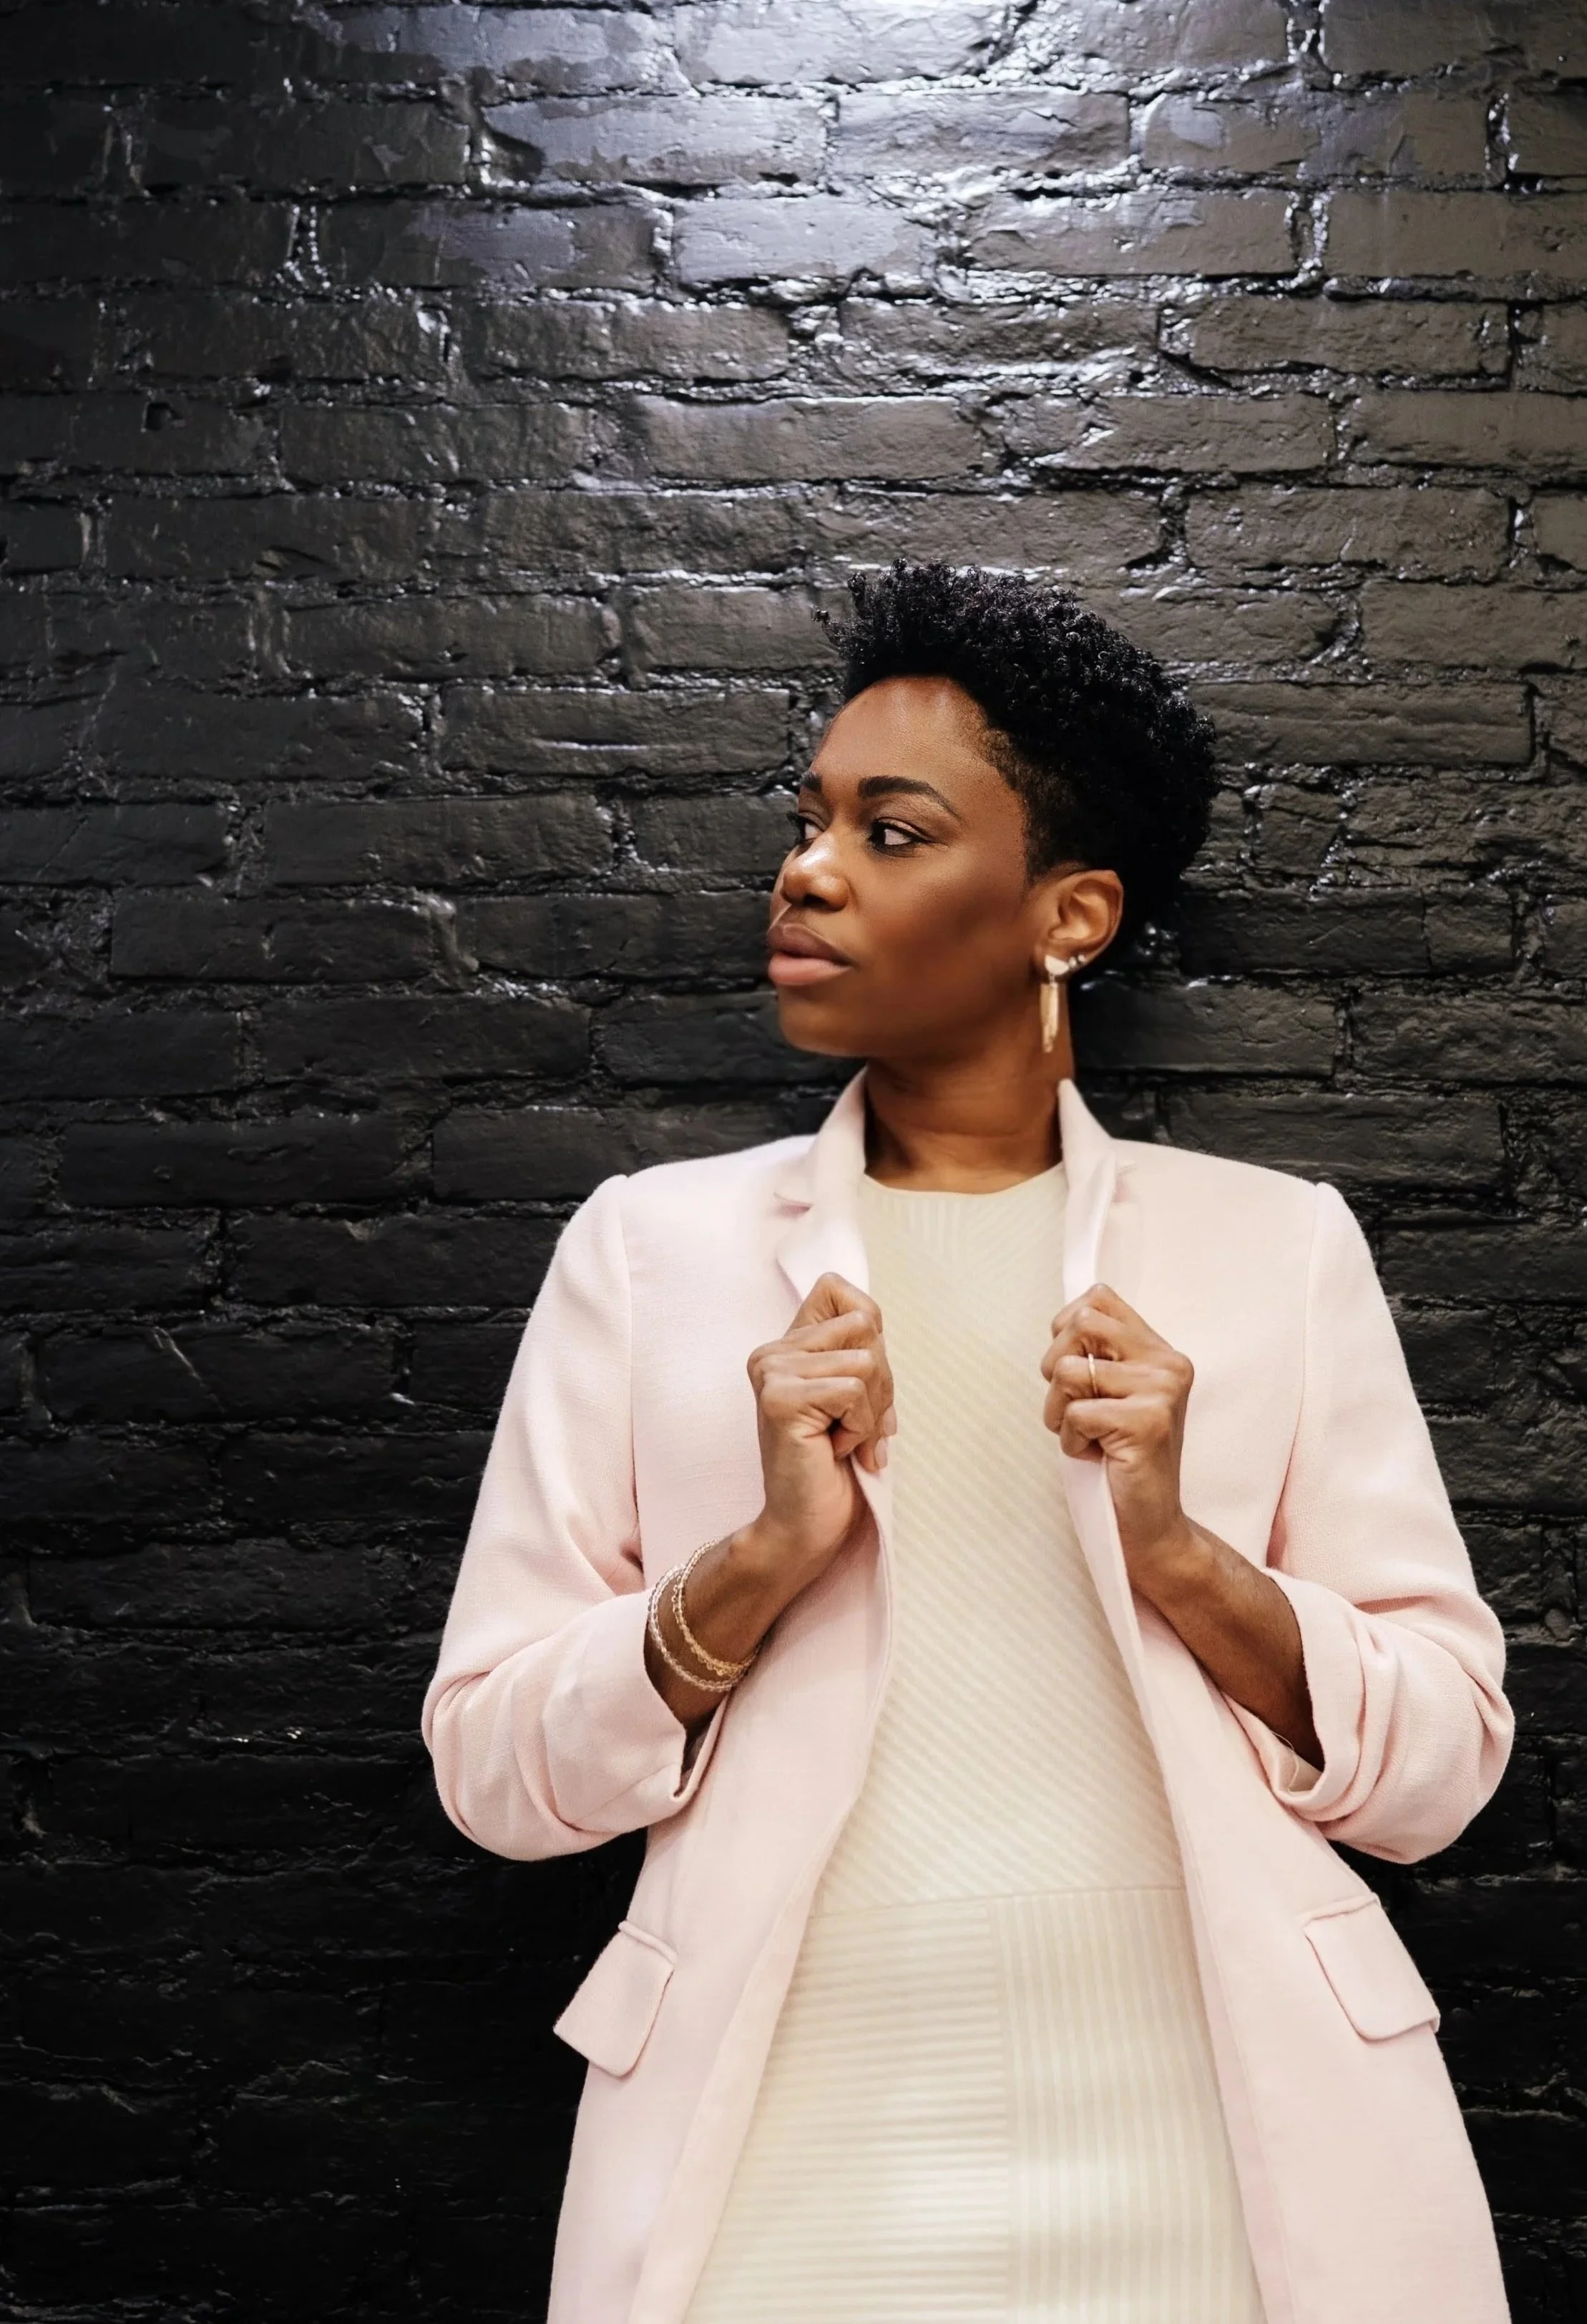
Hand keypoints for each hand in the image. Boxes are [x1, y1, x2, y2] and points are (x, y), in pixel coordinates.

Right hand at [741, 1271, 895, 1599]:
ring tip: (844, 1440)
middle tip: (857, 1427)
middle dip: (881, 1382)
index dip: (869, 1328)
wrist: (807, 1526)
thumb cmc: (836, 1467)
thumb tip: (869, 1317)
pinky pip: (855, 1391)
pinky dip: (860, 1427)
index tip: (859, 1384)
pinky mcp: (780, 1398)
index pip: (838, 1288)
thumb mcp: (855, 1396)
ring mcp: (771, 1372)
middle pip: (865, 1325)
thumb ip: (858, 1352)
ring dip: (871, 1412)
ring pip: (865, 1361)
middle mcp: (770, 1352)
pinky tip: (835, 1450)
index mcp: (786, 1346)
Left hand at [1040, 1281, 1199, 1598]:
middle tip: (1073, 1407)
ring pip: (1068, 1370)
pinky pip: (1075, 1412)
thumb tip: (1065, 1317)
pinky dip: (1071, 1440)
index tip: (1073, 1370)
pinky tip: (1097, 1456)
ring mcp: (1162, 1392)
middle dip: (1055, 1367)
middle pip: (1081, 1322)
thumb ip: (1099, 1354)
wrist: (1150, 1526)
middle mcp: (1169, 1364)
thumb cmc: (1119, 1459)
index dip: (1066, 1328)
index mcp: (1161, 1352)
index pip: (1099, 1298)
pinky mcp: (1148, 1423)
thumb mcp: (1111, 1395)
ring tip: (1088, 1437)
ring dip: (1059, 1411)